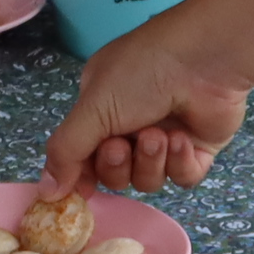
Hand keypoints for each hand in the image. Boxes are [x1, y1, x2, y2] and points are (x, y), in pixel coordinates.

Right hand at [41, 11, 253, 194]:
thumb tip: (47, 194)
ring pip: (148, 180)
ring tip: (159, 135)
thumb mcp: (93, 106)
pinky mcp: (198, 151)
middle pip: (115, 175)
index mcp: (101, 109)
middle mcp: (132, 125)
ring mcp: (166, 139)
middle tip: (123, 143)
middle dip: (118, 164)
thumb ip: (66, 151)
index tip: (84, 188)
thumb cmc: (142, 72)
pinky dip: (180, 163)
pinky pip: (182, 178)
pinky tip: (183, 138)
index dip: (84, 175)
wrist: (205, 59)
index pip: (84, 157)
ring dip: (151, 160)